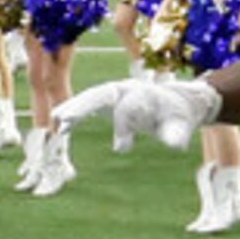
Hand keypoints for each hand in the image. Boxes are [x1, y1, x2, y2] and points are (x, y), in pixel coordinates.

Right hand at [53, 76, 219, 152]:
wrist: (175, 103)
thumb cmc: (177, 117)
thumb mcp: (182, 126)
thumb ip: (177, 134)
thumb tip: (174, 146)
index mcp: (146, 94)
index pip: (129, 107)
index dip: (123, 127)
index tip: (122, 149)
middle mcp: (127, 89)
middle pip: (102, 94)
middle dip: (84, 105)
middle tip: (67, 118)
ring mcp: (115, 93)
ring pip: (90, 97)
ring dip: (73, 107)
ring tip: (57, 119)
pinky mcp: (107, 101)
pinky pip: (87, 105)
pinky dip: (73, 113)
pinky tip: (59, 126)